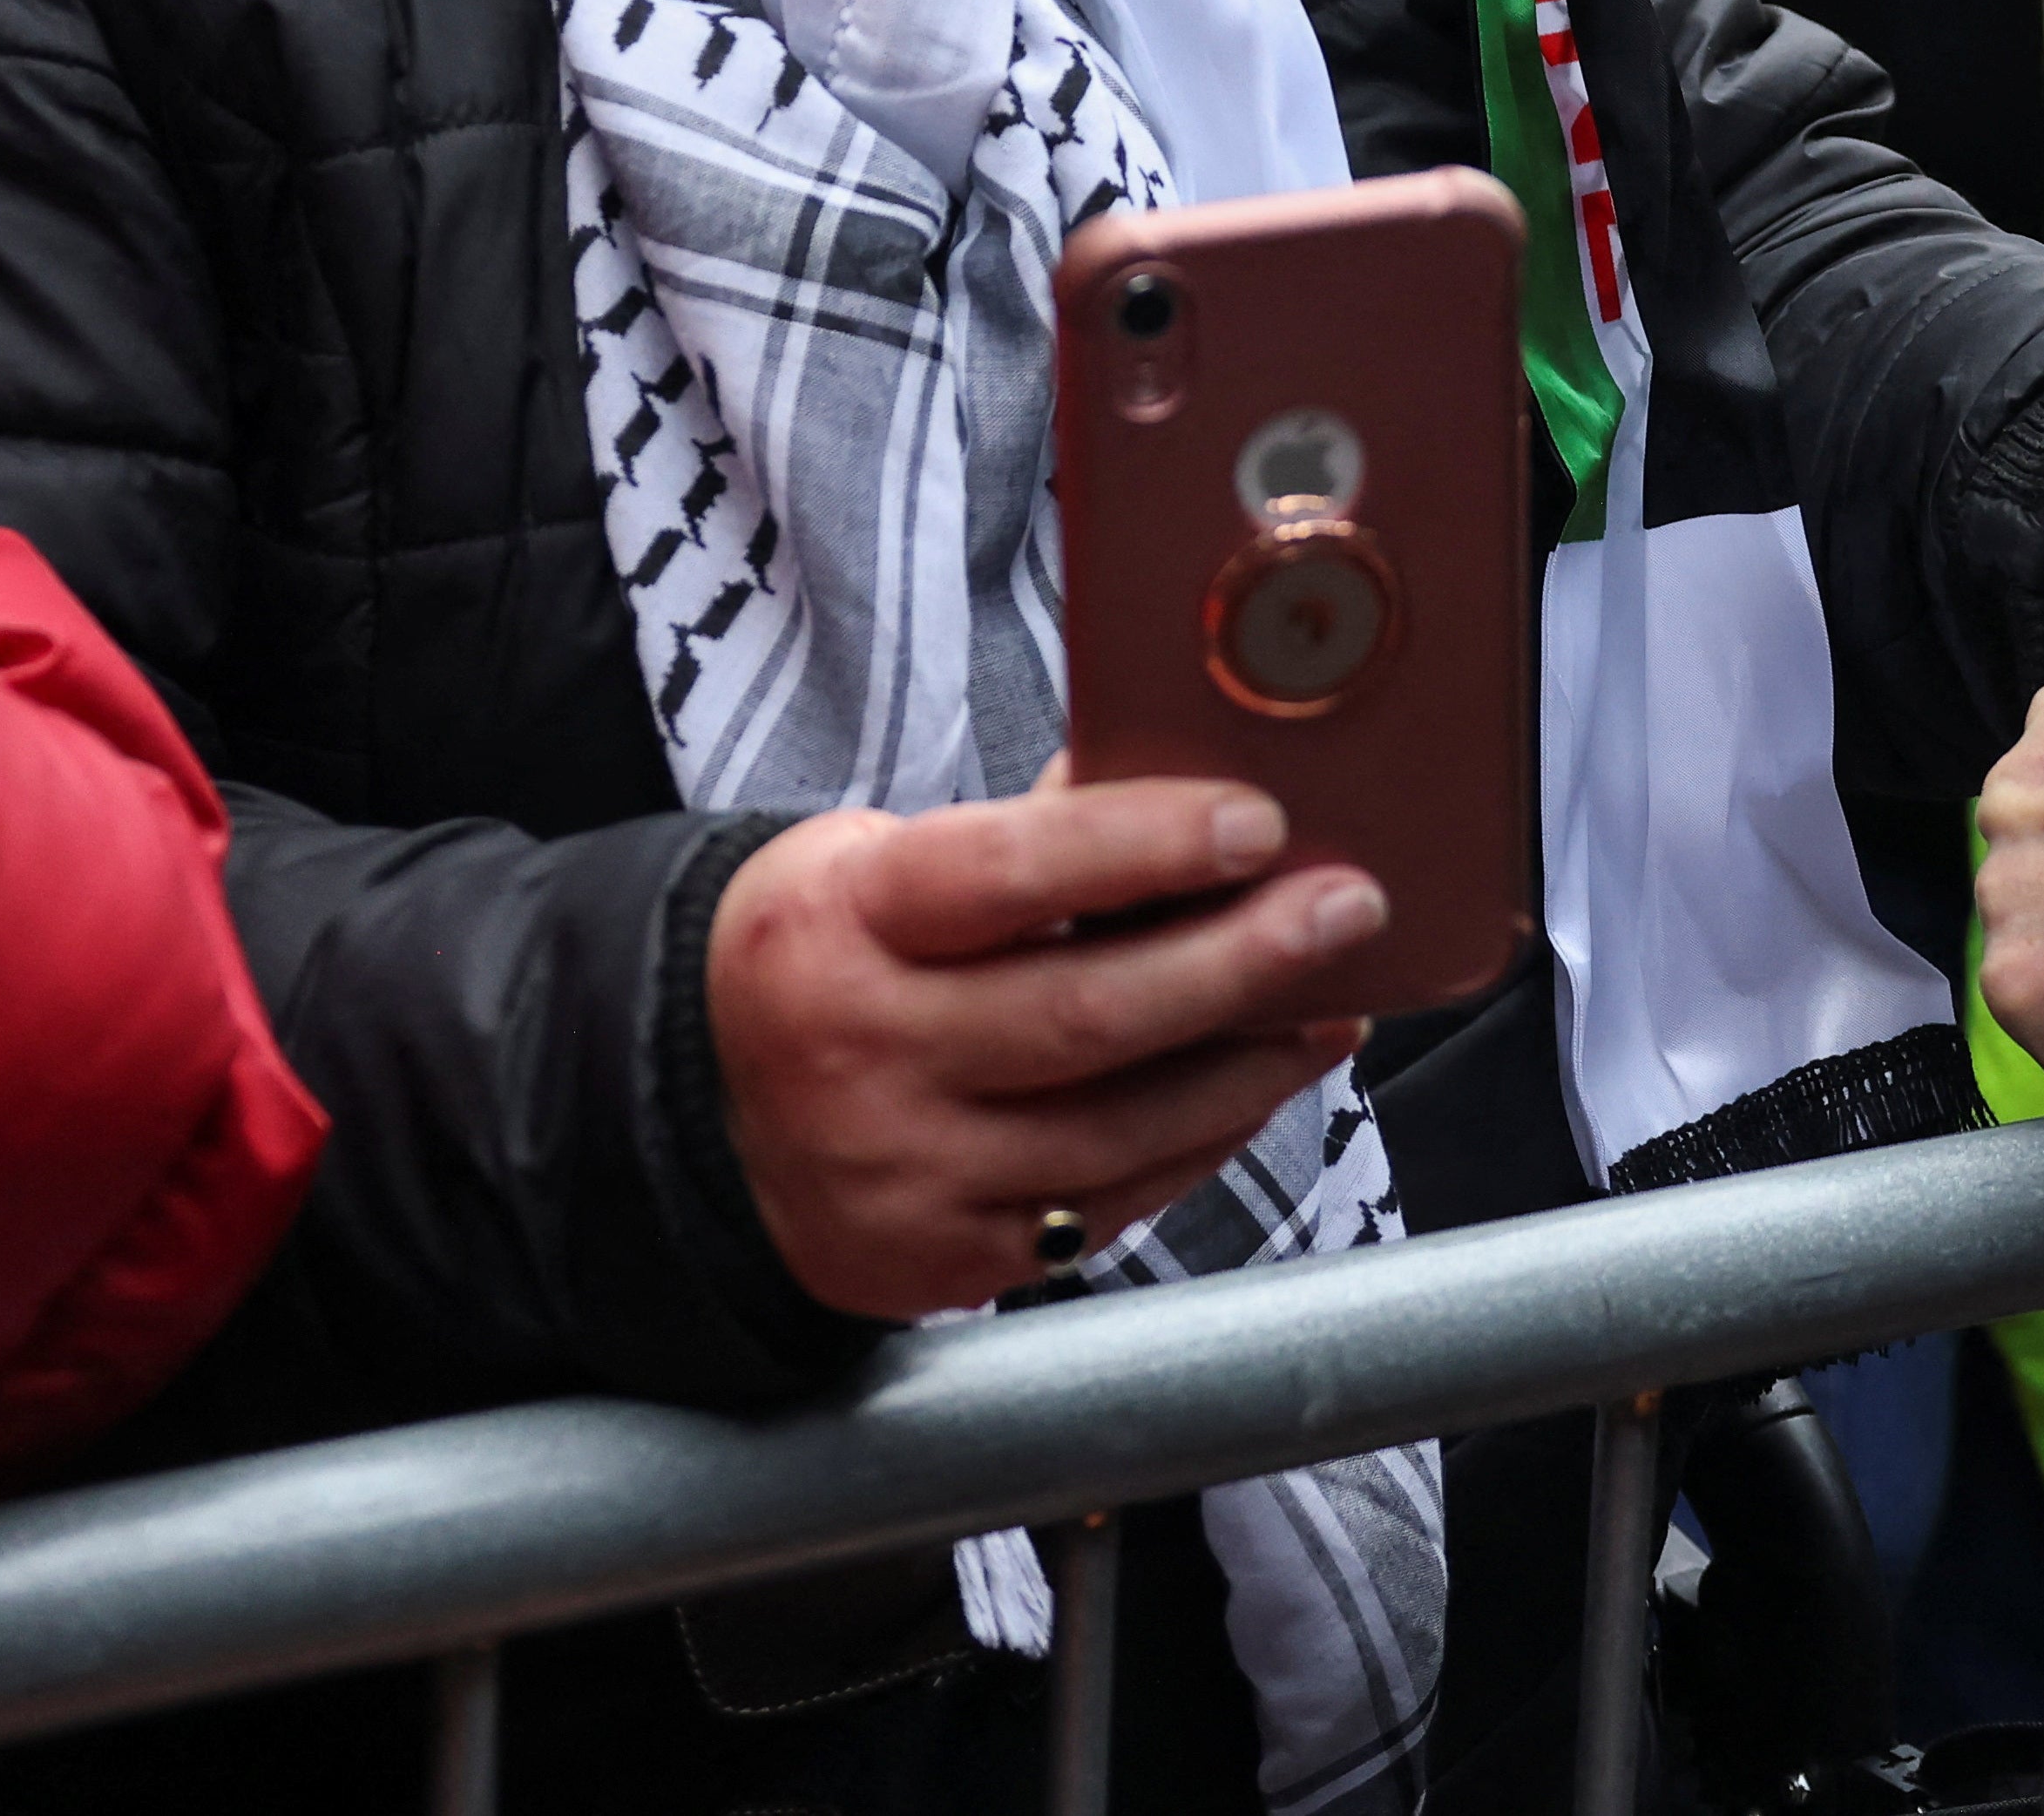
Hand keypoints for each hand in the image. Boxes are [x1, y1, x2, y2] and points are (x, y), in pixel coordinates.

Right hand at [704, 773, 1385, 1321]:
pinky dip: (1197, 1142)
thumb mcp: (878, 863)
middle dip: (1243, 961)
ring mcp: (903, 1173)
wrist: (693, 1114)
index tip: (1261, 823)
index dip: (1147, 845)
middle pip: (1089, 1015)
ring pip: (1118, 1128)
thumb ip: (1026, 838)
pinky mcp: (941, 1259)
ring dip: (1249, 1065)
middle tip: (1349, 910)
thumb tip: (1198, 784)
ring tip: (1329, 1005)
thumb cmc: (826, 954)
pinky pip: (1106, 1205)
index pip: (1013, 875)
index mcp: (844, 922)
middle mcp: (866, 1054)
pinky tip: (1251, 1087)